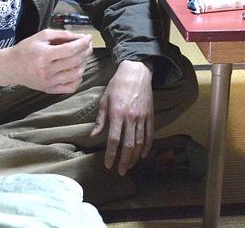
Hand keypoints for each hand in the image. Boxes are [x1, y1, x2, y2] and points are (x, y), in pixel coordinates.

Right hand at [0, 29, 91, 92]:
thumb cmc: (26, 49)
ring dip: (83, 64)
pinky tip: (75, 70)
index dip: (83, 43)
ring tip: (81, 56)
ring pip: (76, 74)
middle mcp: (47, 71)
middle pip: (75, 61)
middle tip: (87, 45)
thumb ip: (62, 35)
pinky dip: (78, 79)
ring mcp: (49, 82)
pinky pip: (71, 87)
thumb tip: (80, 37)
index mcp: (44, 55)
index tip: (88, 37)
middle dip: (86, 51)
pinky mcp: (49, 90)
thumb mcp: (42, 36)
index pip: (71, 50)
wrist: (10, 67)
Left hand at [91, 60, 153, 174]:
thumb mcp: (104, 99)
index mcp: (117, 113)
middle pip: (128, 145)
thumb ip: (100, 119)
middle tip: (121, 171)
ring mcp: (142, 117)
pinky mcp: (150, 115)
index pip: (113, 139)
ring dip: (135, 156)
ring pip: (140, 142)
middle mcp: (130, 117)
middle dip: (124, 160)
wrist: (137, 71)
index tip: (108, 165)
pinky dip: (147, 146)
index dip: (111, 154)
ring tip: (130, 165)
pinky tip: (143, 154)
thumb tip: (94, 135)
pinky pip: (150, 134)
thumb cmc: (117, 85)